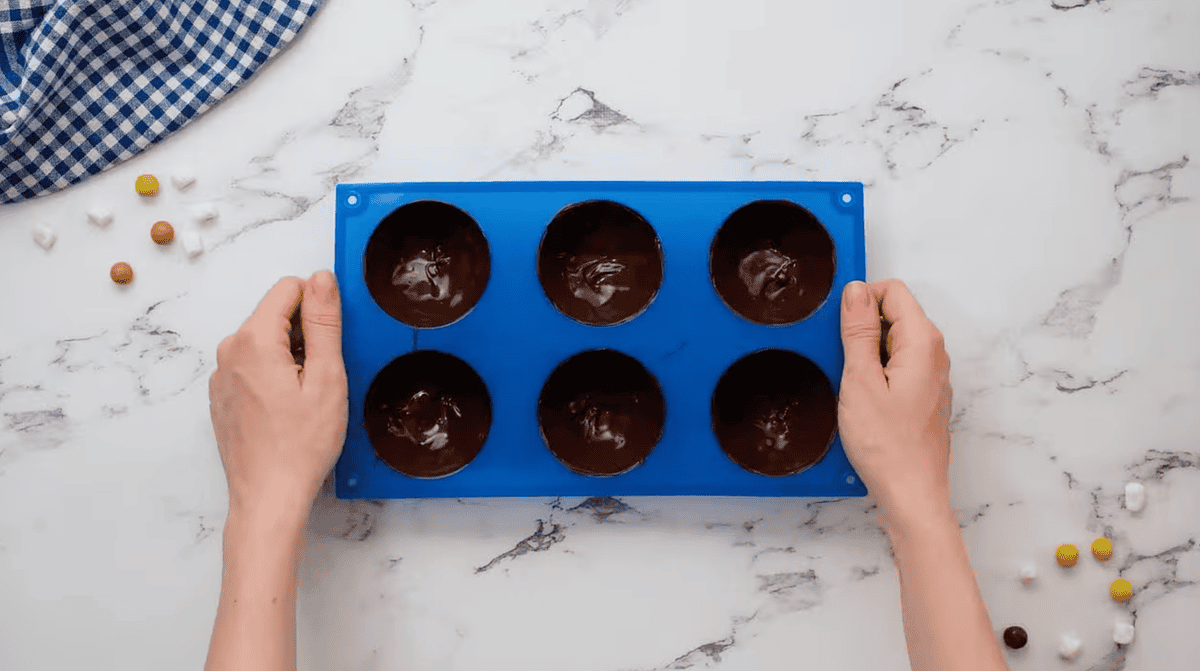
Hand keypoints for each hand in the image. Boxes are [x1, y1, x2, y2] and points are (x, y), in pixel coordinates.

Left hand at [209, 271, 348, 521]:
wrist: (269, 496)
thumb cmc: (301, 445)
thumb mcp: (326, 378)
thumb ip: (323, 323)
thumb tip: (321, 279)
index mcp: (254, 340)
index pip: (289, 289)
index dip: (318, 307)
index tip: (330, 342)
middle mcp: (230, 350)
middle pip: (275, 315)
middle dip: (304, 335)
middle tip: (322, 378)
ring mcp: (222, 375)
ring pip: (265, 342)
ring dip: (290, 357)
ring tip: (306, 398)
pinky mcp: (223, 395)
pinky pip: (253, 367)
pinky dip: (274, 376)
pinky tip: (288, 409)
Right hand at [838, 280, 952, 525]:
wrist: (911, 493)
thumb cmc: (887, 445)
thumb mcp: (860, 380)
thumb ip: (858, 331)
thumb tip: (856, 291)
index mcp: (922, 342)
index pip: (894, 291)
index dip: (862, 299)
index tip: (839, 324)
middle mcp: (935, 354)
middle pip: (896, 314)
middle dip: (863, 325)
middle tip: (840, 357)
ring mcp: (932, 376)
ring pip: (895, 341)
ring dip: (868, 350)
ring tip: (850, 381)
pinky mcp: (924, 395)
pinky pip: (898, 365)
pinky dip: (877, 370)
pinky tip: (863, 398)